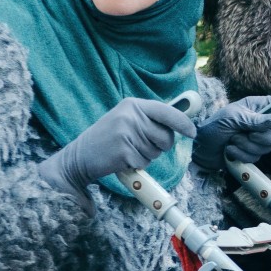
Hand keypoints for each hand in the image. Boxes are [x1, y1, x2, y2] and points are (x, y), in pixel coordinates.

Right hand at [38, 98, 196, 212]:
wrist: (78, 158)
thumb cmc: (107, 140)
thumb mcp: (126, 120)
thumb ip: (149, 119)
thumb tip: (182, 122)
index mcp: (132, 104)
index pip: (166, 111)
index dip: (183, 123)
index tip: (192, 133)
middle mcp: (130, 115)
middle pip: (166, 136)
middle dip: (160, 146)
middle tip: (139, 145)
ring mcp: (126, 133)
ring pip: (156, 152)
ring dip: (146, 157)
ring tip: (126, 151)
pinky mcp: (123, 151)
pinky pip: (144, 163)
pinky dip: (136, 166)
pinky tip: (121, 160)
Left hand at [193, 95, 270, 170]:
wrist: (199, 147)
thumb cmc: (213, 126)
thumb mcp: (233, 118)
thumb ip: (256, 119)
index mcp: (260, 106)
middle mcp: (263, 121)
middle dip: (264, 137)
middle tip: (249, 134)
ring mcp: (258, 138)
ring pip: (269, 147)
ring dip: (247, 146)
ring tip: (232, 140)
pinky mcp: (252, 153)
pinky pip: (257, 157)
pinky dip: (242, 155)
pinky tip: (230, 151)